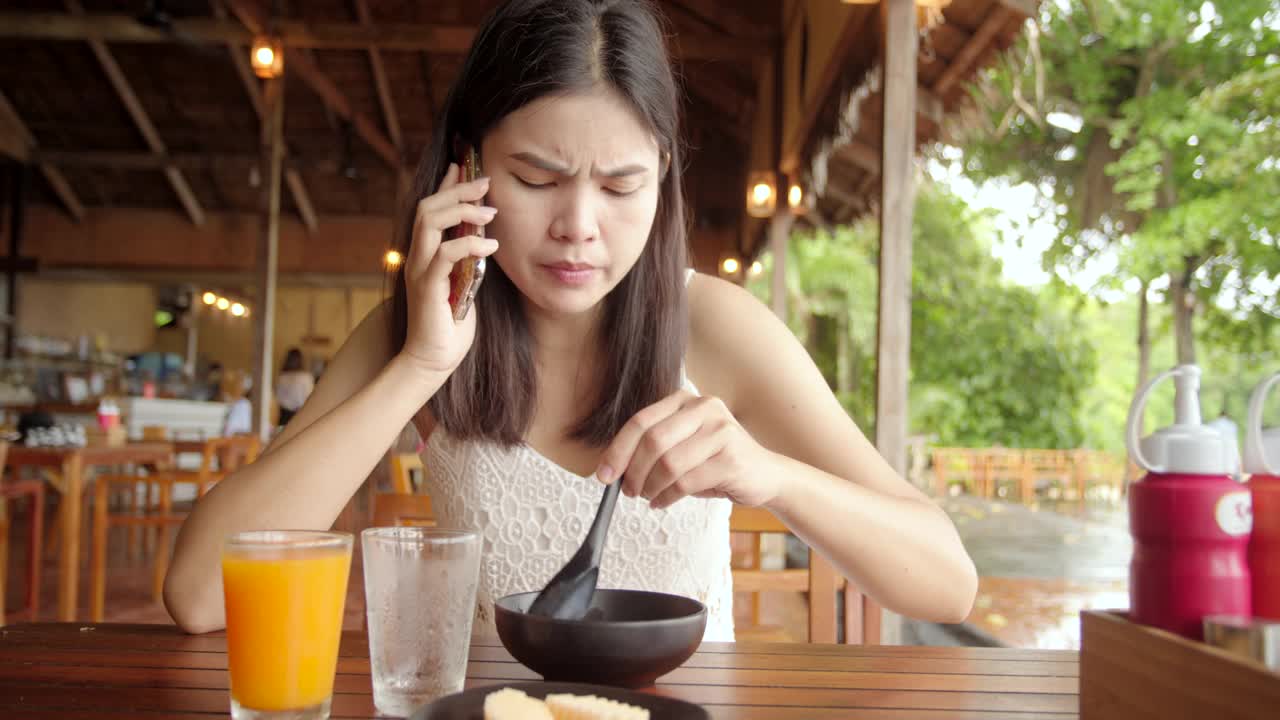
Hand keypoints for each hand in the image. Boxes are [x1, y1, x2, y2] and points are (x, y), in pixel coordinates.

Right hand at [401, 163, 498, 374]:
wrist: (433, 360)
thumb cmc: (451, 325)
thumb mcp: (464, 283)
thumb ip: (467, 260)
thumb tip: (483, 236)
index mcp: (424, 254)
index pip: (430, 208)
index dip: (446, 184)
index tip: (465, 166)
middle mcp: (416, 257)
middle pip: (427, 206)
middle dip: (457, 190)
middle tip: (485, 182)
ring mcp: (418, 270)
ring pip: (429, 222)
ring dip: (461, 210)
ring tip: (490, 212)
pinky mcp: (427, 288)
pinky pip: (444, 254)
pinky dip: (468, 245)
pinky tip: (490, 246)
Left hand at [596, 390, 781, 509]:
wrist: (765, 474)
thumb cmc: (716, 461)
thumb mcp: (684, 444)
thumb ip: (653, 447)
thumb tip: (612, 468)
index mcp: (686, 400)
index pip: (641, 421)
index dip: (618, 450)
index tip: (604, 474)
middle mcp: (705, 408)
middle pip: (652, 441)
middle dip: (633, 471)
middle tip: (628, 490)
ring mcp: (721, 432)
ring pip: (668, 464)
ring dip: (650, 487)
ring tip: (647, 496)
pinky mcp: (731, 459)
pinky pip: (686, 482)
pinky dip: (667, 497)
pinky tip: (662, 502)